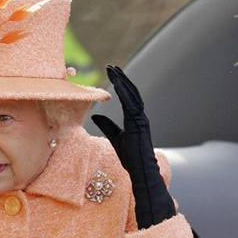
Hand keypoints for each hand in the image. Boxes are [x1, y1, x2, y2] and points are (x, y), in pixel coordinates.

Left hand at [92, 65, 175, 228]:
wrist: (141, 170)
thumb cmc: (130, 157)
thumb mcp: (114, 138)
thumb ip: (107, 126)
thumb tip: (96, 115)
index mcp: (135, 119)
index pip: (128, 98)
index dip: (121, 85)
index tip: (113, 74)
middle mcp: (140, 116)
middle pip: (131, 92)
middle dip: (122, 79)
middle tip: (112, 66)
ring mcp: (141, 119)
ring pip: (132, 95)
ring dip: (123, 82)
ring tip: (113, 70)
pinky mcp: (139, 123)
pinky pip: (131, 104)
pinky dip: (124, 92)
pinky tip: (117, 83)